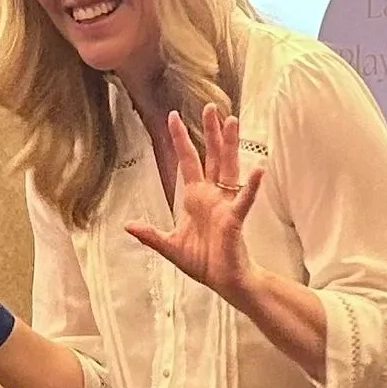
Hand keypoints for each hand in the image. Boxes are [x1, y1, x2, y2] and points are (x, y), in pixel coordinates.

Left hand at [126, 104, 263, 304]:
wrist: (223, 281)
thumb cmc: (203, 262)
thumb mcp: (170, 246)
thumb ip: (151, 235)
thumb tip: (128, 226)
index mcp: (196, 197)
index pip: (188, 161)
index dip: (181, 139)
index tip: (173, 116)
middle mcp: (212, 195)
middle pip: (213, 156)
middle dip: (211, 132)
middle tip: (211, 106)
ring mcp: (225, 204)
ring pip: (229, 168)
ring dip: (230, 145)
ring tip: (232, 122)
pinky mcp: (235, 219)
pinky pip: (244, 200)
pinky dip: (251, 186)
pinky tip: (258, 170)